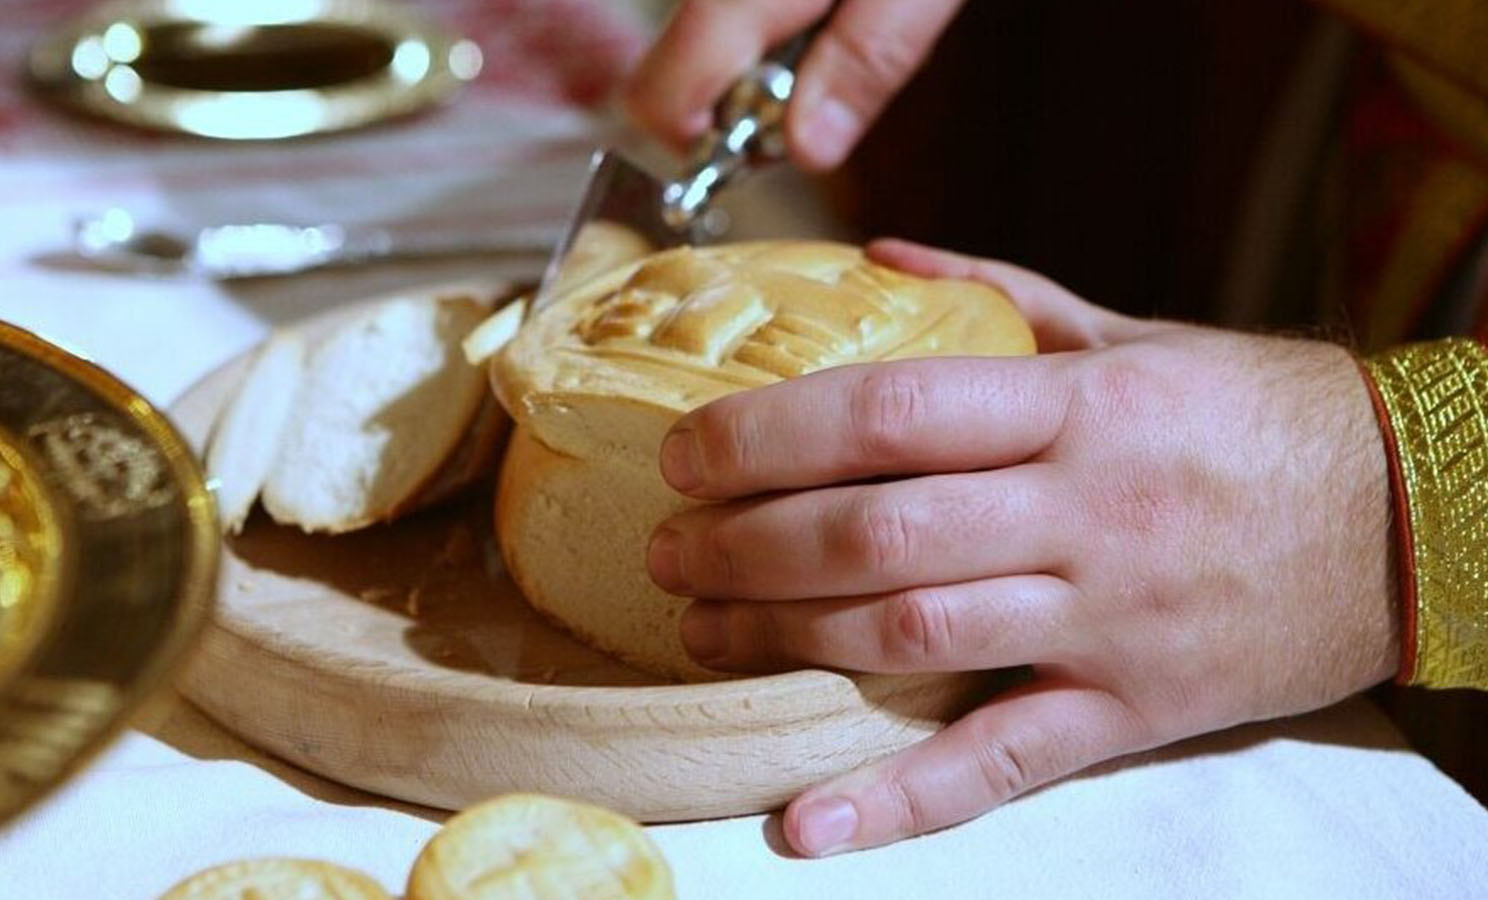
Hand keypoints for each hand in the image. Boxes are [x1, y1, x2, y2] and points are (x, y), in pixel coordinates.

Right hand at [624, 0, 967, 169]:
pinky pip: (731, 0)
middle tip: (829, 71)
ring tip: (847, 10)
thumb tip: (808, 152)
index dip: (708, 143)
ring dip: (765, 50)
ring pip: (707, 28)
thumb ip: (865, 64)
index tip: (772, 141)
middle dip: (740, 97)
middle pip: (676, 68)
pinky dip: (773, 10)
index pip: (659, 104)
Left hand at [646, 239, 1399, 854]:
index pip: (891, 412)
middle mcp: (1085, 512)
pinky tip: (808, 821)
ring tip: (700, 630)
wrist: (1416, 517)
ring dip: (787, 639)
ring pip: (915, 636)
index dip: (768, 435)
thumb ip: (1000, 291)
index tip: (687, 454)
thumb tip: (873, 257)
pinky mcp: (1130, 710)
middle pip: (878, 530)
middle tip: (669, 550)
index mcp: (1079, 407)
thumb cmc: (1258, 416)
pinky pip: (1001, 763)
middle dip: (748, 544)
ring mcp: (1106, 620)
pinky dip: (898, 799)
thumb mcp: (1134, 332)